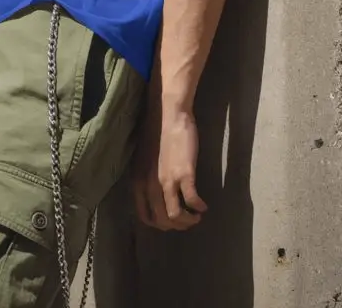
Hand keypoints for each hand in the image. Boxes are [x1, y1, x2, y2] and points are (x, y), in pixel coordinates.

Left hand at [131, 106, 207, 230]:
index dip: (159, 224)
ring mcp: (167, 181)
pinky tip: (203, 205)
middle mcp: (149, 185)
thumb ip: (147, 179)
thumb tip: (156, 195)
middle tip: (187, 220)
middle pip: (162, 221)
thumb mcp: (144, 161)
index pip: (145, 216)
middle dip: (176, 226)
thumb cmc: (157, 133)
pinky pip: (192, 201)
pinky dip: (199, 207)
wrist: (168, 115)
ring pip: (176, 216)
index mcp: (137, 182)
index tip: (170, 221)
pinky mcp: (184, 174)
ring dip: (188, 221)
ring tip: (196, 215)